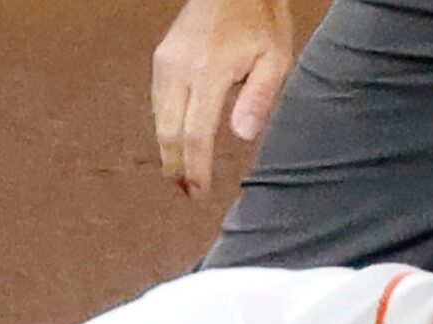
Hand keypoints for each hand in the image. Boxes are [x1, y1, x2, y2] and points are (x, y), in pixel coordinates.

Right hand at [152, 0, 296, 197]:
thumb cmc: (259, 20)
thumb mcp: (275, 59)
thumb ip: (258, 99)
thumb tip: (241, 137)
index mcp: (208, 72)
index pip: (195, 133)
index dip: (195, 168)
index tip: (199, 193)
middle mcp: (179, 68)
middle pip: (168, 131)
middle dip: (177, 166)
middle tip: (188, 193)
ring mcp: (165, 61)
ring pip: (158, 117)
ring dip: (167, 150)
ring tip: (181, 176)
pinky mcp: (161, 57)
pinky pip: (157, 100)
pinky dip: (164, 126)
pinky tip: (175, 143)